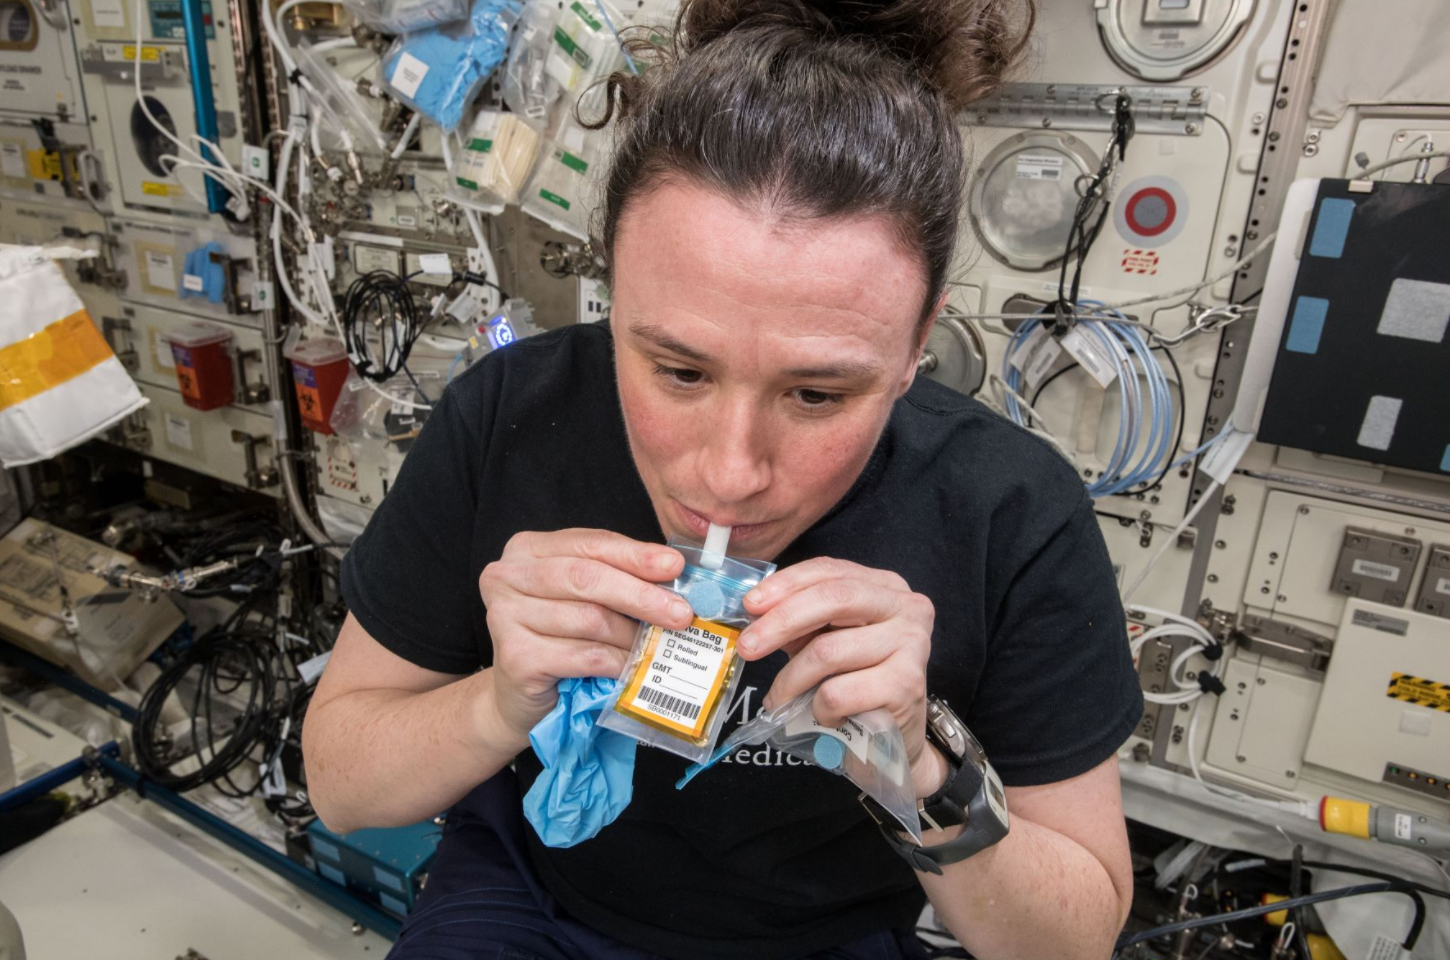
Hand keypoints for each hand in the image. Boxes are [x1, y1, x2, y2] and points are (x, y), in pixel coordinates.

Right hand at [478, 529, 690, 747]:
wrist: (518, 697)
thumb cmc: (556, 640)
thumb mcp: (583, 598)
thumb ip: (616, 579)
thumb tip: (674, 577)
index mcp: (527, 549)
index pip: (590, 543)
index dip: (635, 555)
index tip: (675, 566)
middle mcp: (507, 576)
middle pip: (587, 577)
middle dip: (641, 595)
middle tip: (680, 612)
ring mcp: (504, 616)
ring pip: (590, 618)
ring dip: (631, 636)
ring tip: (654, 647)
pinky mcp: (515, 656)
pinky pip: (584, 655)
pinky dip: (616, 662)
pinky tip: (629, 669)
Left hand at [738, 558, 947, 798]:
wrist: (895, 739)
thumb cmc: (856, 683)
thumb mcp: (827, 641)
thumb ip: (800, 622)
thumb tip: (754, 613)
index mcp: (885, 586)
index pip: (830, 570)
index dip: (786, 584)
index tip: (750, 605)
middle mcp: (906, 607)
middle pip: (832, 600)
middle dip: (780, 623)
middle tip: (747, 647)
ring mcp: (912, 644)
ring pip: (828, 651)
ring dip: (791, 681)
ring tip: (779, 700)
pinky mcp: (906, 684)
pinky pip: (838, 693)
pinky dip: (818, 709)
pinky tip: (824, 717)